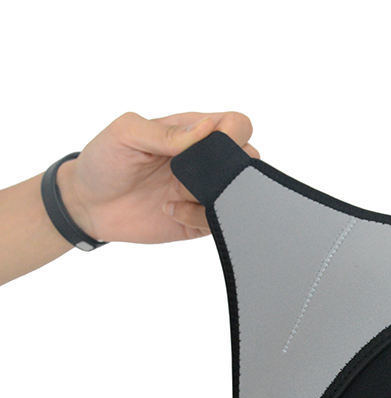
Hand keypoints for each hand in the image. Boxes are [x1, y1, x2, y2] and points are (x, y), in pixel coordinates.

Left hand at [55, 111, 259, 243]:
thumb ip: (165, 131)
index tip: (212, 147)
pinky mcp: (199, 221)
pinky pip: (219, 222)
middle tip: (195, 177)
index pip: (237, 126)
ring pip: (239, 195)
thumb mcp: (125, 133)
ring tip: (176, 196)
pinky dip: (199, 218)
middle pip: (248, 161)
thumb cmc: (104, 161)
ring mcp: (204, 192)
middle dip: (230, 171)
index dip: (235, 134)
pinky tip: (171, 212)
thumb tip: (207, 128)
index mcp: (194, 132)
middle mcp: (205, 161)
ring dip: (214, 197)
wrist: (87, 205)